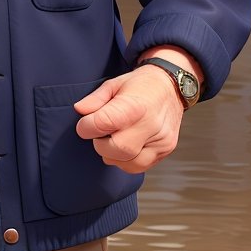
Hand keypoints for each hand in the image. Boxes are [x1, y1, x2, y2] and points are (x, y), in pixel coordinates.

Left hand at [73, 61, 188, 173]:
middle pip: (117, 149)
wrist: (170, 86)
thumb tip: (80, 110)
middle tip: (101, 133)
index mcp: (136, 105)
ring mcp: (161, 140)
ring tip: (114, 138)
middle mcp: (151, 124)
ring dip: (113, 155)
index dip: (87, 127)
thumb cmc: (140, 85)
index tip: (85, 124)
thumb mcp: (114, 84)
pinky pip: (139, 166)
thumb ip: (95, 99)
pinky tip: (125, 146)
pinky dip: (126, 160)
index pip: (104, 123)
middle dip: (100, 144)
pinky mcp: (165, 150)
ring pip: (129, 163)